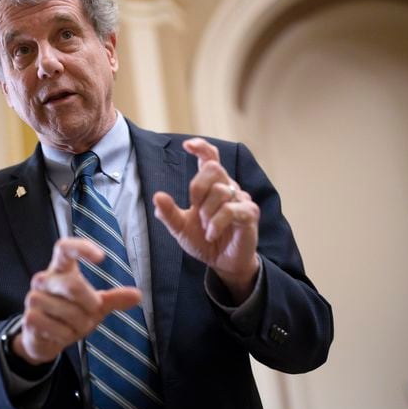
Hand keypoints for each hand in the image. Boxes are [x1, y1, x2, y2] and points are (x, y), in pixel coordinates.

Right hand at [14, 237, 140, 364]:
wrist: (44, 339)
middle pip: (72, 285)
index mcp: (60, 269)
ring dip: (80, 324)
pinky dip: (67, 335)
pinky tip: (61, 333)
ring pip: (68, 311)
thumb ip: (114, 299)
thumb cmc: (71, 315)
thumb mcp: (95, 306)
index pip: (65, 248)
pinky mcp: (29, 318)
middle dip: (90, 304)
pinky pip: (58, 328)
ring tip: (75, 326)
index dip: (81, 248)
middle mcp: (44, 279)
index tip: (101, 257)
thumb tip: (137, 295)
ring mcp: (34, 298)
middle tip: (93, 312)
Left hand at [153, 138, 260, 302]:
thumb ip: (168, 213)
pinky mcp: (249, 214)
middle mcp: (227, 187)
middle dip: (197, 188)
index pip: (209, 158)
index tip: (187, 145)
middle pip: (212, 168)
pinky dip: (216, 223)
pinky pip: (230, 210)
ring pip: (220, 191)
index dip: (201, 148)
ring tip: (206, 228)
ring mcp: (240, 199)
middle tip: (195, 208)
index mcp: (211, 186)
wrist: (222, 263)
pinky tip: (211, 235)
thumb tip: (158, 196)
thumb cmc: (204, 241)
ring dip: (206, 213)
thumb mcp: (181, 228)